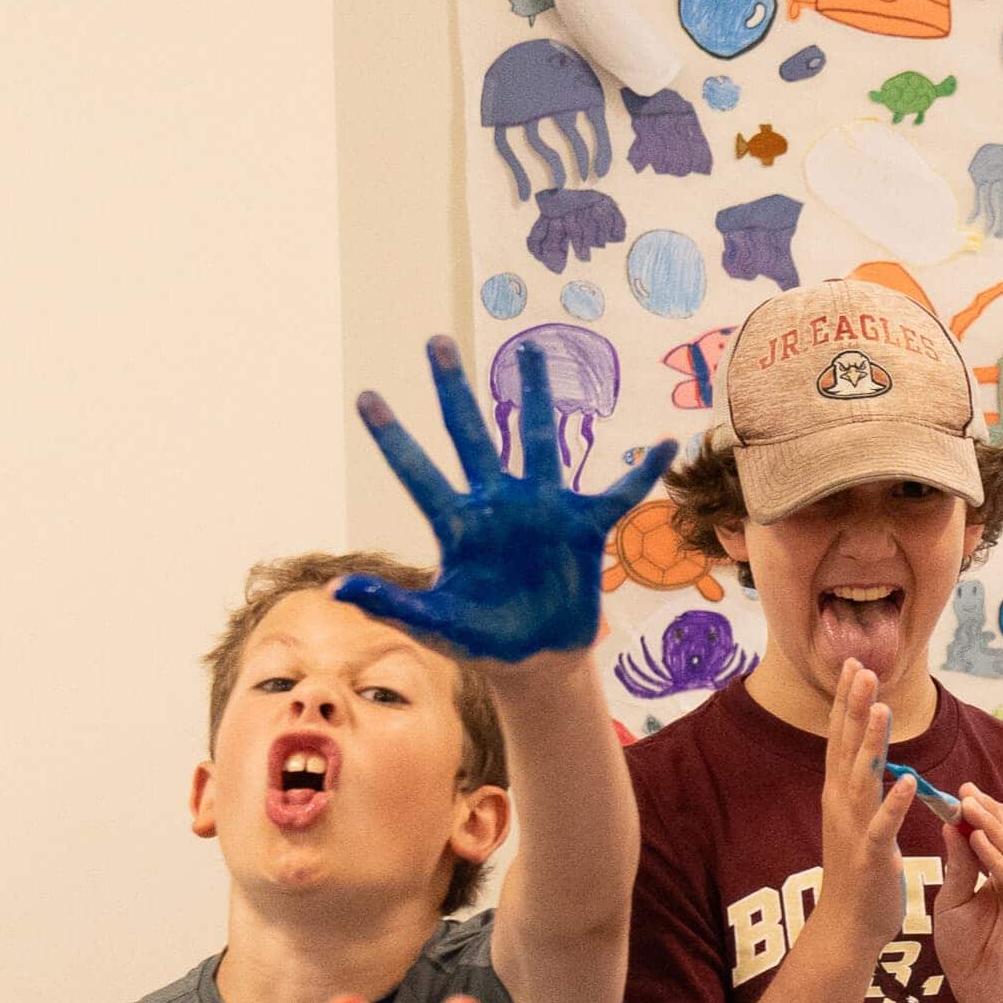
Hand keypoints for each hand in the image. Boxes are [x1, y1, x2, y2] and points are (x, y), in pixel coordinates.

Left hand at [333, 333, 681, 666]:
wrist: (535, 661)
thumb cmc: (481, 641)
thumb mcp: (435, 623)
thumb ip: (392, 604)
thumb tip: (338, 591)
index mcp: (458, 524)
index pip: (418, 472)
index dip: (393, 437)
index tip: (366, 396)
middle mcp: (497, 503)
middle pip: (470, 434)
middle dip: (452, 389)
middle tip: (435, 340)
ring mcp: (541, 509)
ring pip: (538, 440)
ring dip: (537, 396)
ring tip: (531, 349)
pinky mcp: (581, 526)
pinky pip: (617, 492)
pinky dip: (642, 471)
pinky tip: (664, 441)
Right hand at [808, 661, 925, 975]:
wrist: (847, 926)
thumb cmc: (857, 874)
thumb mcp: (856, 820)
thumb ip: (861, 787)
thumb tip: (869, 754)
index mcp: (839, 794)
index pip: (841, 737)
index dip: (846, 700)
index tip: (854, 663)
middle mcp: (839, 805)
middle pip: (845, 746)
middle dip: (853, 706)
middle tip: (861, 667)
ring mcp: (852, 829)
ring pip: (861, 778)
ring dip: (870, 742)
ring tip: (881, 707)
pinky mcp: (869, 856)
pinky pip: (882, 825)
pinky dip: (893, 802)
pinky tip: (907, 779)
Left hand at [926, 789, 1002, 1002]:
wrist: (983, 998)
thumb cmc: (968, 954)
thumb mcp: (954, 902)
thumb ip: (958, 866)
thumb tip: (954, 826)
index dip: (987, 810)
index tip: (960, 792)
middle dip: (989, 810)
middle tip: (963, 792)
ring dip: (991, 826)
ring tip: (966, 806)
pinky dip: (998, 858)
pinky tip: (977, 841)